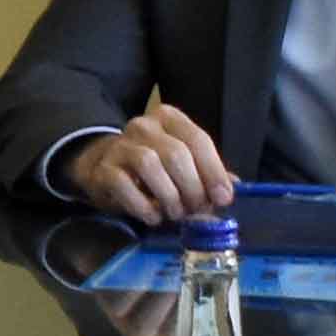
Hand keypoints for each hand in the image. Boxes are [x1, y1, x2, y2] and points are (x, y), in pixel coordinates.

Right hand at [67, 96, 237, 227]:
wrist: (103, 166)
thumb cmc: (153, 168)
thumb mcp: (182, 164)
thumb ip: (206, 173)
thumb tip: (232, 188)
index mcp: (169, 119)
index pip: (198, 139)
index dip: (214, 171)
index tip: (223, 198)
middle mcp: (144, 126)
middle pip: (176, 154)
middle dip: (193, 187)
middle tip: (197, 210)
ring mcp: (121, 145)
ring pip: (150, 164)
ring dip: (169, 195)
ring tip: (176, 213)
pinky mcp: (104, 169)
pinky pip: (123, 184)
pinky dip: (142, 205)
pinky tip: (152, 217)